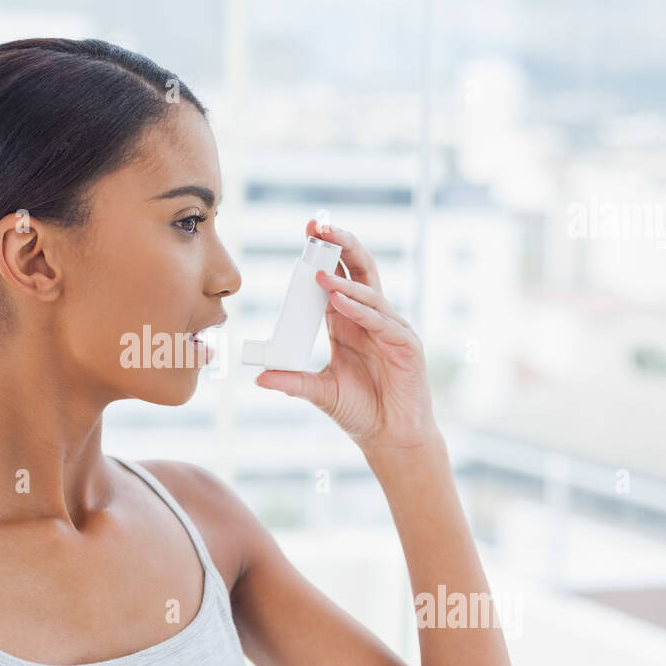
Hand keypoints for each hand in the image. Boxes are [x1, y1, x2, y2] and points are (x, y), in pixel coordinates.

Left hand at [254, 219, 436, 451]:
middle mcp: (370, 319)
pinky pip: (383, 322)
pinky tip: (341, 301)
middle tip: (321, 227)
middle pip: (360, 271)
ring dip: (345, 282)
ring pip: (370, 294)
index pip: (337, 278)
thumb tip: (258, 376)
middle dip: (342, 246)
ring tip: (321, 274)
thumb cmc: (360, 411)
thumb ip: (292, 381)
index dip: (325, 255)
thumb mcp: (319, 392)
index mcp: (348, 322)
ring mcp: (391, 330)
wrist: (391, 438)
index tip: (308, 232)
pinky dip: (361, 310)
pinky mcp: (406, 346)